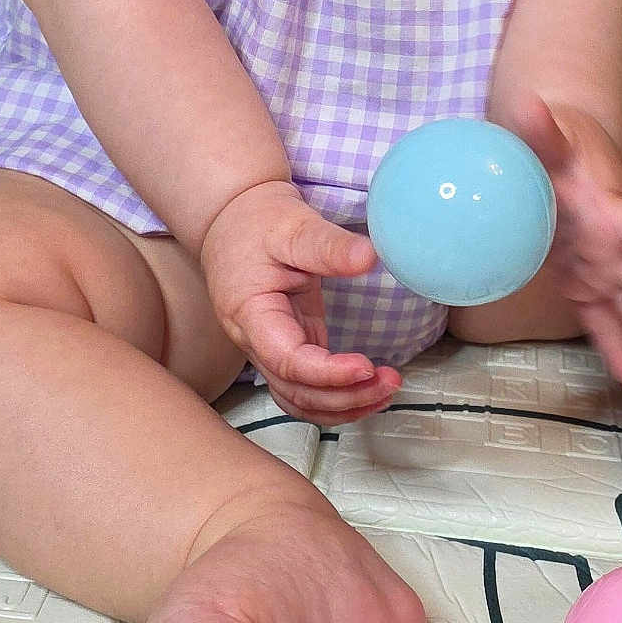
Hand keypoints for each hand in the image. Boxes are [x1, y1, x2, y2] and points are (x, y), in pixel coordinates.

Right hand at [198, 181, 399, 425]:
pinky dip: (335, 396)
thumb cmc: (256, 221)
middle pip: (295, 391)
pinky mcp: (287, 342)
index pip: (288, 361)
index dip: (328, 373)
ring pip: (299, 398)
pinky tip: (366, 388)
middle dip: (344, 396)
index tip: (366, 366)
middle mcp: (255, 340)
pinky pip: (306, 385)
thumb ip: (328, 245)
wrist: (232, 218)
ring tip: (385, 390)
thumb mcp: (292, 225)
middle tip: (389, 380)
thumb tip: (369, 258)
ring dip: (342, 405)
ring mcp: (269, 346)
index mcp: (250, 314)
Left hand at [516, 97, 621, 388]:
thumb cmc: (556, 145)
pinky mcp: (584, 284)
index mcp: (616, 214)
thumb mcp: (545, 138)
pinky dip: (619, 349)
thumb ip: (540, 131)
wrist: (556, 154)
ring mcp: (606, 270)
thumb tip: (531, 106)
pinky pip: (604, 323)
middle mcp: (619, 248)